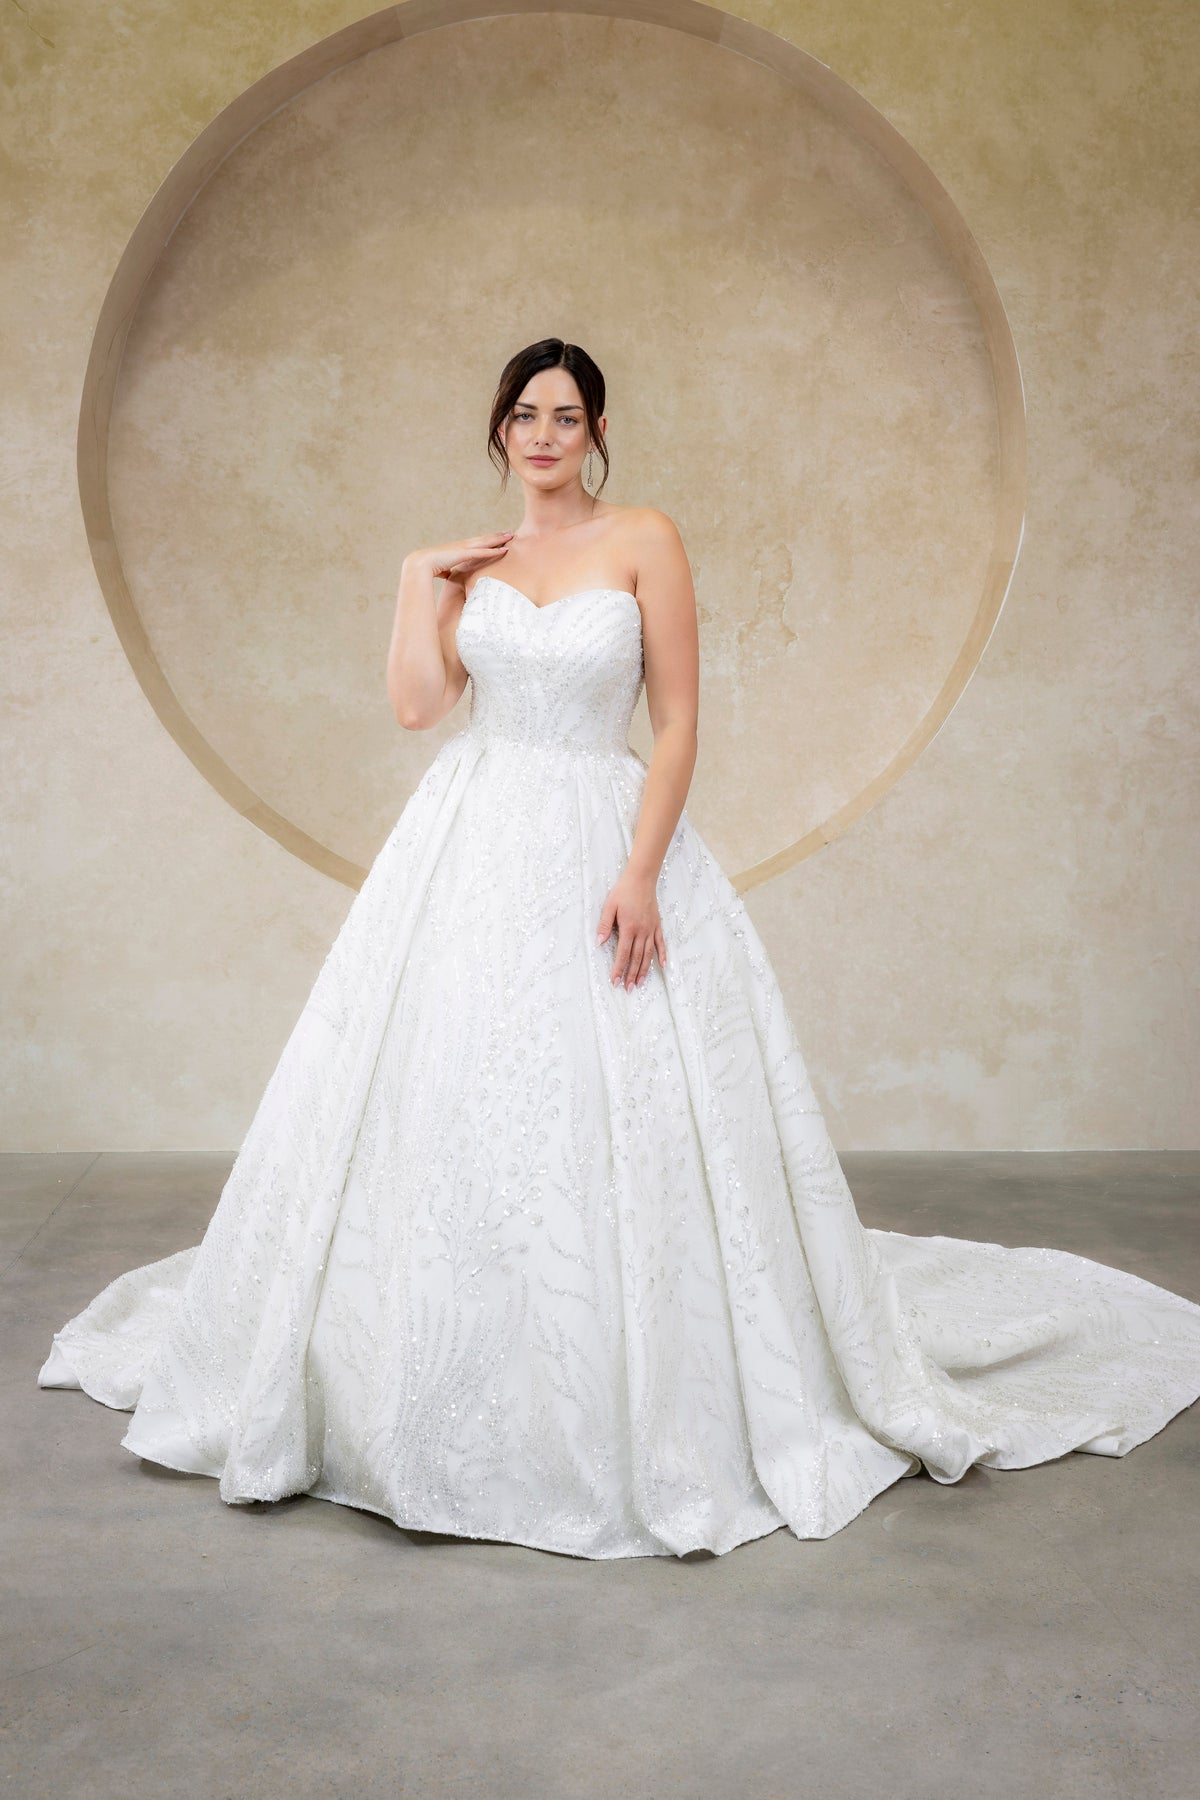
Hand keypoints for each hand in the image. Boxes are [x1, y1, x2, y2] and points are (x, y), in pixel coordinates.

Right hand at [409, 532, 513, 583]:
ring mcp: (463, 548)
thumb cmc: (427, 568)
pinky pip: (482, 552)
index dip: (486, 541)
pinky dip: (494, 551)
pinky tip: (504, 550)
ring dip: (499, 539)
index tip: (495, 539)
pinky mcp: (464, 554)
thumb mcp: (441, 569)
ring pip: (485, 542)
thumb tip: (447, 576)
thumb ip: (446, 571)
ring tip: (511, 536)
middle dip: (496, 536)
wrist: (419, 564)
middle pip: (483, 539)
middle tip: (509, 533)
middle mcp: (462, 545)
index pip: (475, 543)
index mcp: (457, 549)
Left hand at [596, 868, 666, 989]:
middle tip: (628, 988)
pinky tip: (663, 966)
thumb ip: (604, 925)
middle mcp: (642, 931)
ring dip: (644, 970)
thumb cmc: (623, 892)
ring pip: (648, 954)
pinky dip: (662, 955)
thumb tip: (599, 943)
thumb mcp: (609, 906)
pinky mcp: (657, 925)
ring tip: (640, 983)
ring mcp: (651, 929)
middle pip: (637, 958)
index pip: (623, 953)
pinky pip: (661, 943)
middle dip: (631, 975)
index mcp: (628, 927)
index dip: (619, 968)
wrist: (641, 879)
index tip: (615, 981)